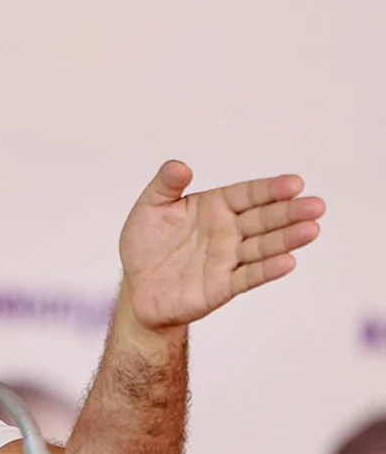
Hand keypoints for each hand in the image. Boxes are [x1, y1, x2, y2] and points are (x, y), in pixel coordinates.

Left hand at [119, 160, 325, 330]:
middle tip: (316, 205)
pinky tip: (288, 262)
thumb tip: (180, 166)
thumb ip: (165, 185)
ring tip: (312, 229)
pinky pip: (248, 276)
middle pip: (264, 218)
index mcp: (215, 206)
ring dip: (287, 239)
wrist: (136, 287)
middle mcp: (228, 231)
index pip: (248, 194)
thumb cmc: (145, 244)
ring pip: (263, 246)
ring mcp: (228, 259)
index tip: (295, 183)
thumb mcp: (149, 208)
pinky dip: (267, 270)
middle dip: (290, 212)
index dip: (270, 189)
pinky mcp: (223, 286)